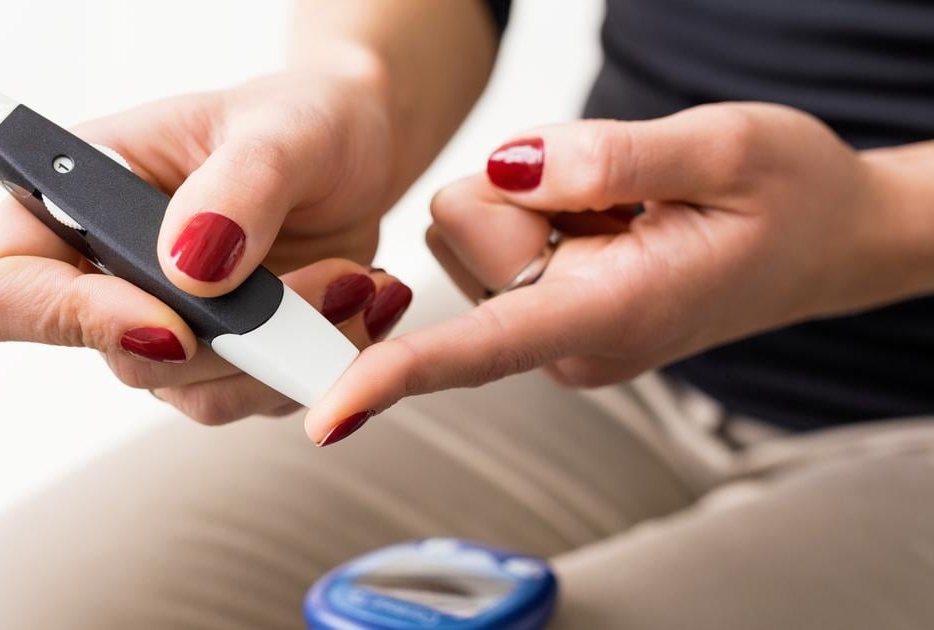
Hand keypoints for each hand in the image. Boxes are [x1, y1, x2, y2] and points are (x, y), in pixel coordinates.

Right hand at [0, 71, 413, 424]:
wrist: (356, 151)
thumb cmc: (304, 120)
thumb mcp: (280, 128)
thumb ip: (238, 187)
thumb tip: (190, 271)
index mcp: (78, 199)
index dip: (69, 320)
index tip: (177, 316)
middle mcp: (106, 274)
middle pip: (124, 357)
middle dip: (239, 337)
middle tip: (336, 282)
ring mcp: (162, 324)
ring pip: (198, 393)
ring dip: (290, 356)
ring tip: (361, 283)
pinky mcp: (222, 360)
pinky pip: (255, 398)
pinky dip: (318, 367)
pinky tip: (361, 304)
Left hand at [303, 102, 923, 443]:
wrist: (826, 236)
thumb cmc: (791, 197)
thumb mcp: (728, 150)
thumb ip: (616, 158)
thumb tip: (509, 169)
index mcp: (613, 315)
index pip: (484, 347)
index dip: (400, 374)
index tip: (329, 415)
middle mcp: (567, 341)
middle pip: (461, 235)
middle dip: (525, 190)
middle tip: (628, 193)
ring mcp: (552, 328)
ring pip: (466, 227)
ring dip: (537, 196)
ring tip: (627, 209)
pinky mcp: (541, 306)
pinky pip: (489, 229)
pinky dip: (539, 206)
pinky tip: (608, 218)